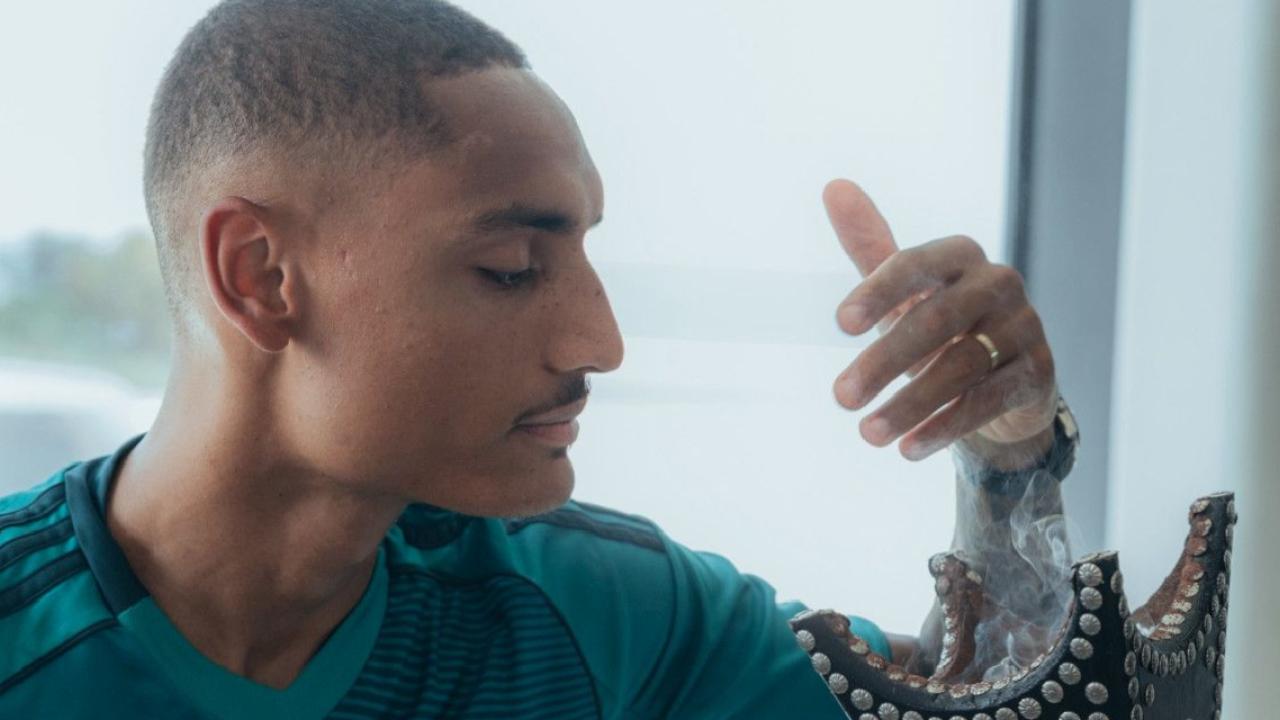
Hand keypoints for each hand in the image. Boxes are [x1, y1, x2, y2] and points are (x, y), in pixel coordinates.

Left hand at [824, 179, 1057, 460]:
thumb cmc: (939, 326)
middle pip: (936, 321)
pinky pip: (987, 401)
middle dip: (883, 363)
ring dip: (909, 404)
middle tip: (840, 398)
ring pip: (961, 367)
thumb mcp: (903, 290)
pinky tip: (908, 449)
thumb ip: (870, 244)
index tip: (839, 324)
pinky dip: (944, 427)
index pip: (916, 264)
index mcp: (960, 256)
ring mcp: (1024, 328)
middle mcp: (998, 284)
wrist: (1002, 380)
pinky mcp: (1038, 373)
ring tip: (866, 434)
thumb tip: (832, 187)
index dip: (879, 290)